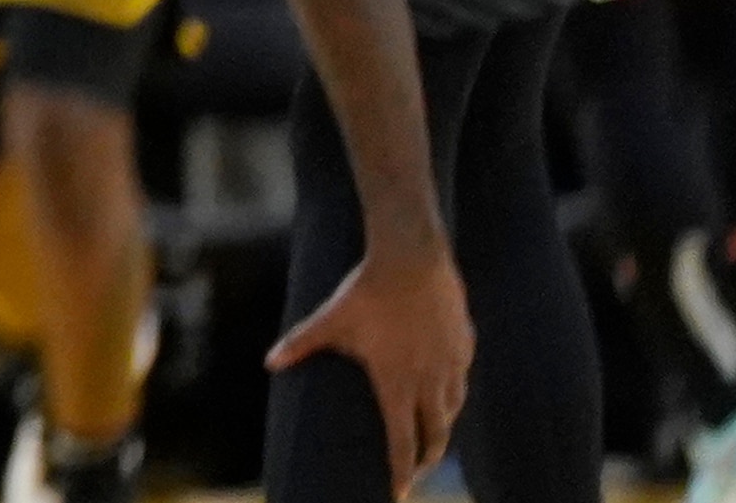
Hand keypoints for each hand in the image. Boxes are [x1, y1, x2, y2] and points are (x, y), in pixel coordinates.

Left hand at [267, 238, 473, 492]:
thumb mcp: (330, 319)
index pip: (402, 442)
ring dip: (443, 425)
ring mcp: (453, 362)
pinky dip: (455, 389)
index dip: (401, 472)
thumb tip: (270, 362)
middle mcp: (431, 381)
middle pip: (437, 435)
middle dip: (427, 459)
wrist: (412, 255)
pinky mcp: (465, 342)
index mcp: (398, 384)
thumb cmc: (367, 291)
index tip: (398, 494)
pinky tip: (447, 386)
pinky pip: (463, 375)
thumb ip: (301, 343)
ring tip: (432, 433)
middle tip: (417, 471)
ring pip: (454, 407)